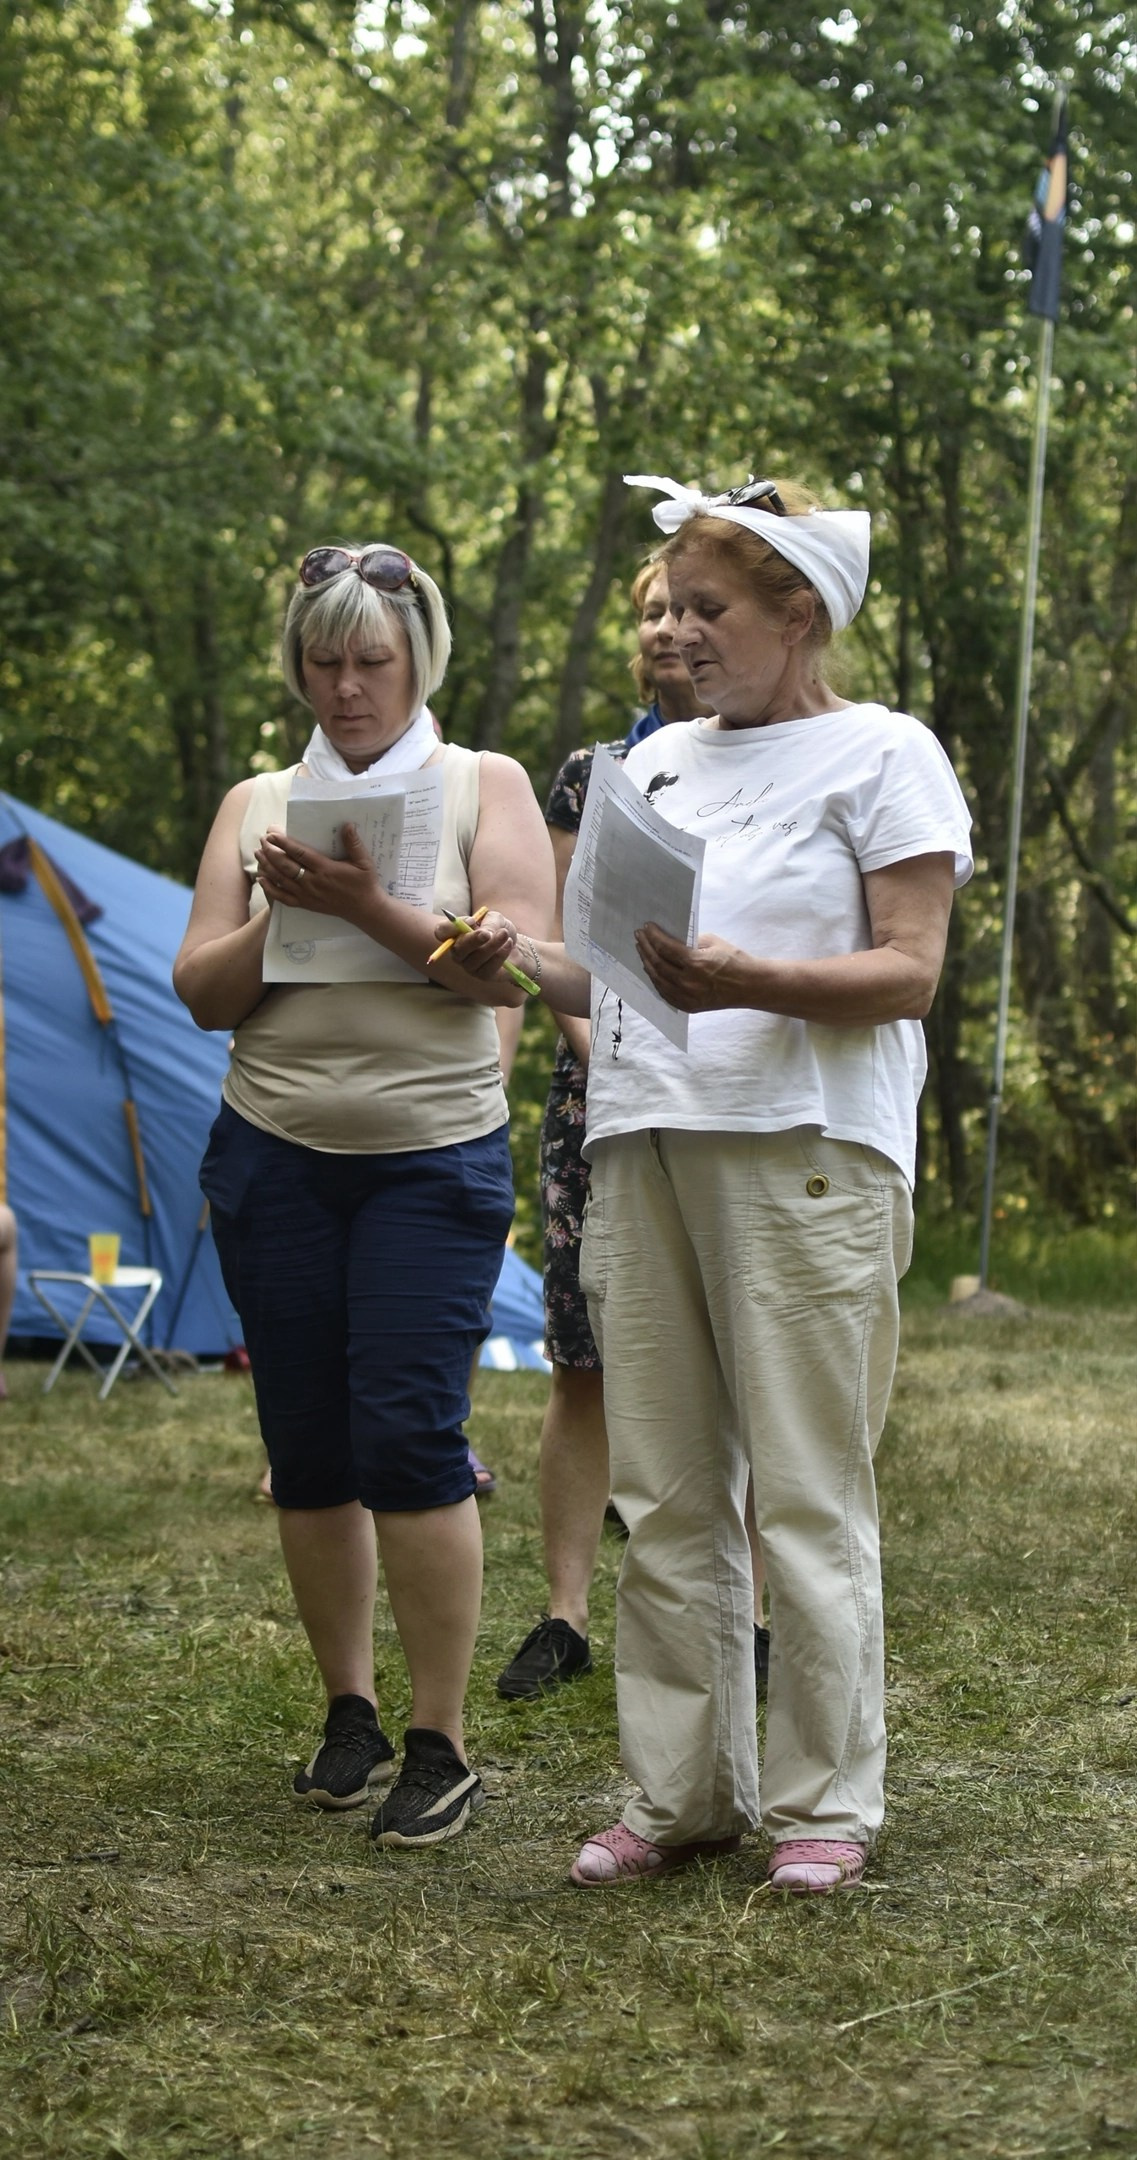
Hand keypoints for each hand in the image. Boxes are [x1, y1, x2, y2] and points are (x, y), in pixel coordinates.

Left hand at [255, 823, 380, 925]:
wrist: (364, 910)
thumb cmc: (364, 883)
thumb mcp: (364, 862)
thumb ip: (354, 843)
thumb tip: (347, 825)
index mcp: (326, 869)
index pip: (300, 853)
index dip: (284, 843)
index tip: (272, 834)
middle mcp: (313, 882)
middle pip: (285, 866)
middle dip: (271, 852)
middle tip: (262, 840)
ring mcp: (307, 895)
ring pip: (281, 880)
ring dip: (267, 866)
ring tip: (258, 854)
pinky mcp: (306, 904)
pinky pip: (283, 898)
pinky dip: (270, 889)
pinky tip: (261, 879)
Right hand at [428, 908, 519, 982]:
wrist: (516, 946)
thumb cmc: (499, 930)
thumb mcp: (496, 919)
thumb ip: (489, 922)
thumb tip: (484, 932)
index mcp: (456, 934)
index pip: (441, 932)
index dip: (452, 927)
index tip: (471, 920)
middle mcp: (458, 952)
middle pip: (458, 949)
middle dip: (473, 940)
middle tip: (487, 933)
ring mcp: (469, 966)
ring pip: (476, 958)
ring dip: (492, 945)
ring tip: (505, 934)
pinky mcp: (482, 975)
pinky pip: (489, 967)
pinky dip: (500, 954)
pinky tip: (508, 944)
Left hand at [634, 924, 751, 1012]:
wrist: (750, 986)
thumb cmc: (735, 960)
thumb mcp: (713, 942)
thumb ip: (690, 942)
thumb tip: (672, 939)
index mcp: (696, 963)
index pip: (665, 948)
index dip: (653, 936)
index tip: (646, 927)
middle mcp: (688, 982)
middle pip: (657, 964)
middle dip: (646, 948)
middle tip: (639, 937)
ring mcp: (688, 997)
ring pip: (658, 980)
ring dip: (647, 964)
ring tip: (642, 951)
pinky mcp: (689, 1007)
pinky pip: (666, 995)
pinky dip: (656, 982)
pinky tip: (652, 971)